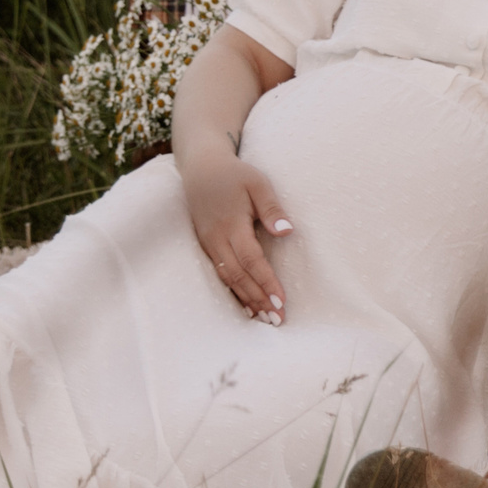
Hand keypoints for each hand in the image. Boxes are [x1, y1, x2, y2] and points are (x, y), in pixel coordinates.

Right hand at [179, 153, 293, 322]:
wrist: (200, 168)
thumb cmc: (234, 174)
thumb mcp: (257, 183)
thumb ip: (271, 208)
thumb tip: (287, 232)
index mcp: (232, 224)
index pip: (252, 260)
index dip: (266, 282)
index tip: (280, 301)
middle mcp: (217, 238)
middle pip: (239, 276)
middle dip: (258, 299)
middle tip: (277, 319)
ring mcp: (209, 244)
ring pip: (228, 278)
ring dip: (247, 299)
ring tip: (265, 318)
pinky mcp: (207, 246)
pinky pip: (221, 274)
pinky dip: (235, 291)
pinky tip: (247, 304)